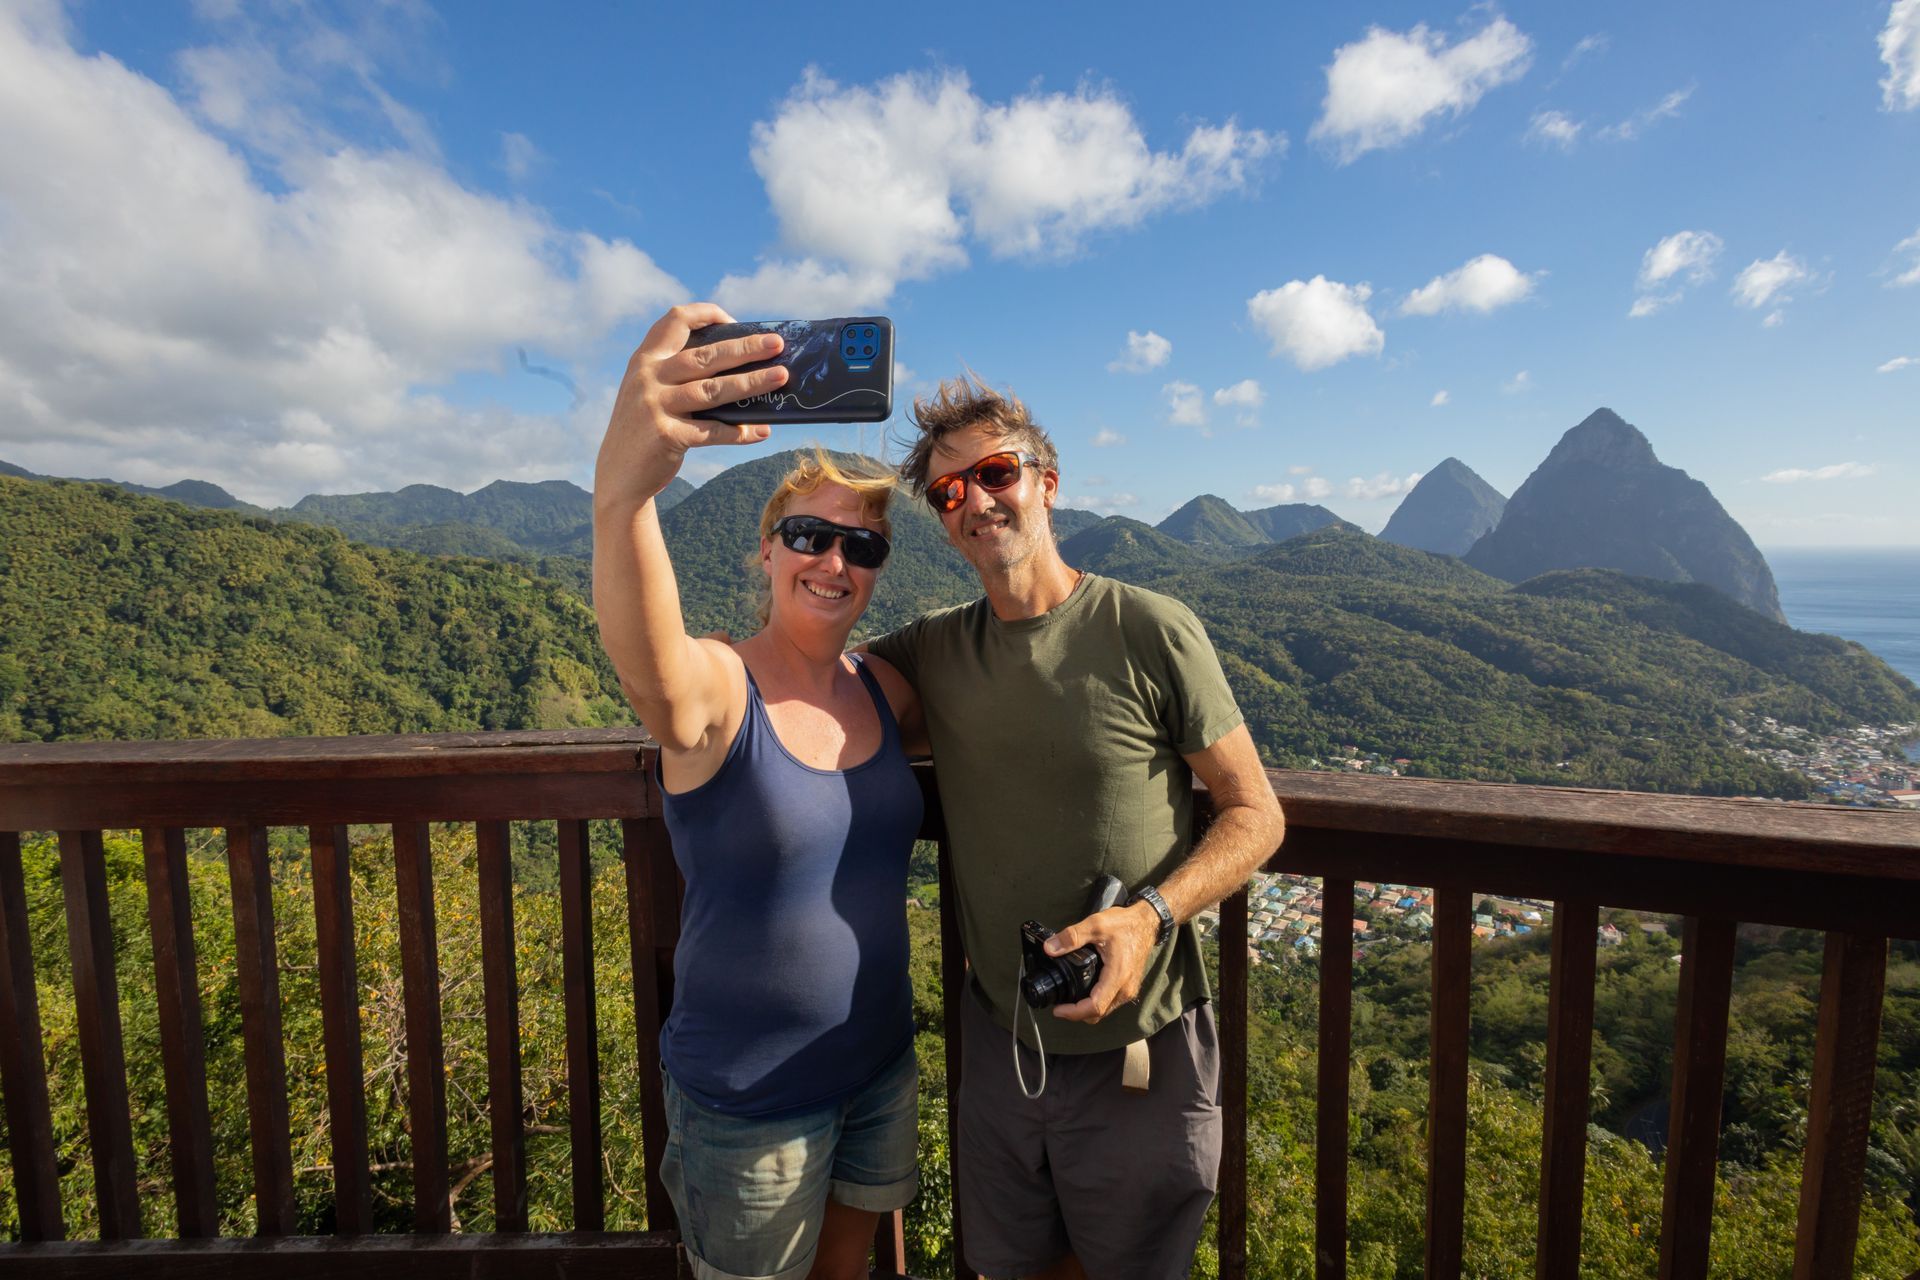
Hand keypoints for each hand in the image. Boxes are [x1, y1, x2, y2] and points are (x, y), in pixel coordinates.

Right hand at [593, 303, 788, 511]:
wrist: (618, 475)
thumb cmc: (646, 428)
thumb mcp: (650, 391)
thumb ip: (678, 374)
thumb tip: (740, 366)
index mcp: (646, 359)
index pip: (676, 320)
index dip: (707, 315)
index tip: (735, 321)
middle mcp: (648, 377)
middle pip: (706, 356)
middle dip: (746, 347)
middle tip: (778, 344)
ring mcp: (654, 406)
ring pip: (713, 390)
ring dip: (751, 383)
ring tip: (781, 377)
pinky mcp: (665, 435)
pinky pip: (712, 431)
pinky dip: (739, 432)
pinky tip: (761, 431)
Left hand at [1044, 900, 1159, 1023]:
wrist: (1147, 923)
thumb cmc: (1126, 924)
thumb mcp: (1096, 925)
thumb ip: (1072, 937)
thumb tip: (1050, 948)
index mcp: (1118, 976)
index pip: (1095, 1007)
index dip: (1074, 1012)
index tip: (1057, 1009)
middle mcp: (1125, 988)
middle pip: (1098, 1013)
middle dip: (1077, 1013)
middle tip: (1060, 1005)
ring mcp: (1129, 989)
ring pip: (1105, 1010)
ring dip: (1086, 1009)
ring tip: (1069, 999)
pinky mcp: (1129, 987)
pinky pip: (1110, 1002)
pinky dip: (1095, 1002)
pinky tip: (1084, 991)